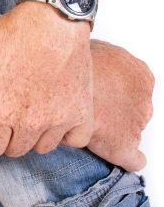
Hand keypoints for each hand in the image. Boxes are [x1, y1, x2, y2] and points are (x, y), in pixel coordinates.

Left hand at [0, 1, 93, 156]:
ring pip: (43, 147)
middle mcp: (31, 121)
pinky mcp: (82, 114)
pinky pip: (74, 140)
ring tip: (34, 106)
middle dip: (11, 134)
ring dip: (37, 134)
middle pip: (16, 149)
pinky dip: (67, 130)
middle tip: (13, 108)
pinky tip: (57, 110)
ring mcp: (59, 120)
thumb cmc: (14, 32)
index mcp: (2, 109)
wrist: (54, 19)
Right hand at [85, 39, 153, 170]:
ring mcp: (136, 124)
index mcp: (140, 74)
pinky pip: (133, 159)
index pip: (135, 85)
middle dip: (114, 108)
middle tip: (91, 105)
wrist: (64, 85)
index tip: (101, 90)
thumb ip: (102, 56)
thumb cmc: (76, 64)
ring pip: (129, 129)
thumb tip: (92, 58)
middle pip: (132, 107)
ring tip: (85, 122)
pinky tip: (110, 150)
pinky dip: (127, 157)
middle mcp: (143, 100)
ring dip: (111, 128)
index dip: (114, 88)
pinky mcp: (124, 147)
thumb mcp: (93, 47)